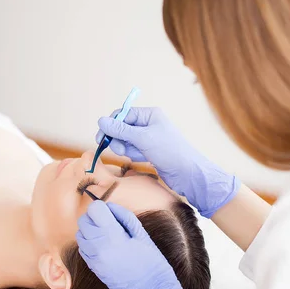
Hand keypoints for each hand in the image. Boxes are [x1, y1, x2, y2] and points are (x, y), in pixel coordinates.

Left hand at [76, 201, 192, 288]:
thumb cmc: (151, 261)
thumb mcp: (142, 234)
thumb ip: (124, 216)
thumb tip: (110, 206)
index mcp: (114, 236)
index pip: (94, 210)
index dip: (101, 206)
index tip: (108, 210)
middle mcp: (99, 247)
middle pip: (83, 221)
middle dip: (94, 217)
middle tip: (108, 220)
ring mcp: (94, 259)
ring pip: (80, 235)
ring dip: (90, 230)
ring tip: (106, 234)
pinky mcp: (93, 268)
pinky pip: (83, 249)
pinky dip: (89, 243)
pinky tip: (104, 245)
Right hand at [96, 107, 238, 217]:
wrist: (188, 174)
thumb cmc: (169, 151)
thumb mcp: (142, 138)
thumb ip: (120, 130)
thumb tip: (101, 120)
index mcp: (150, 114)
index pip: (123, 114)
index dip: (111, 125)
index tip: (102, 138)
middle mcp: (149, 124)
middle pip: (123, 128)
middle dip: (118, 139)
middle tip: (116, 149)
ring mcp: (150, 138)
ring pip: (126, 141)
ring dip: (125, 148)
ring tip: (134, 155)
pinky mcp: (150, 151)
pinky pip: (133, 150)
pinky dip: (132, 154)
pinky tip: (140, 159)